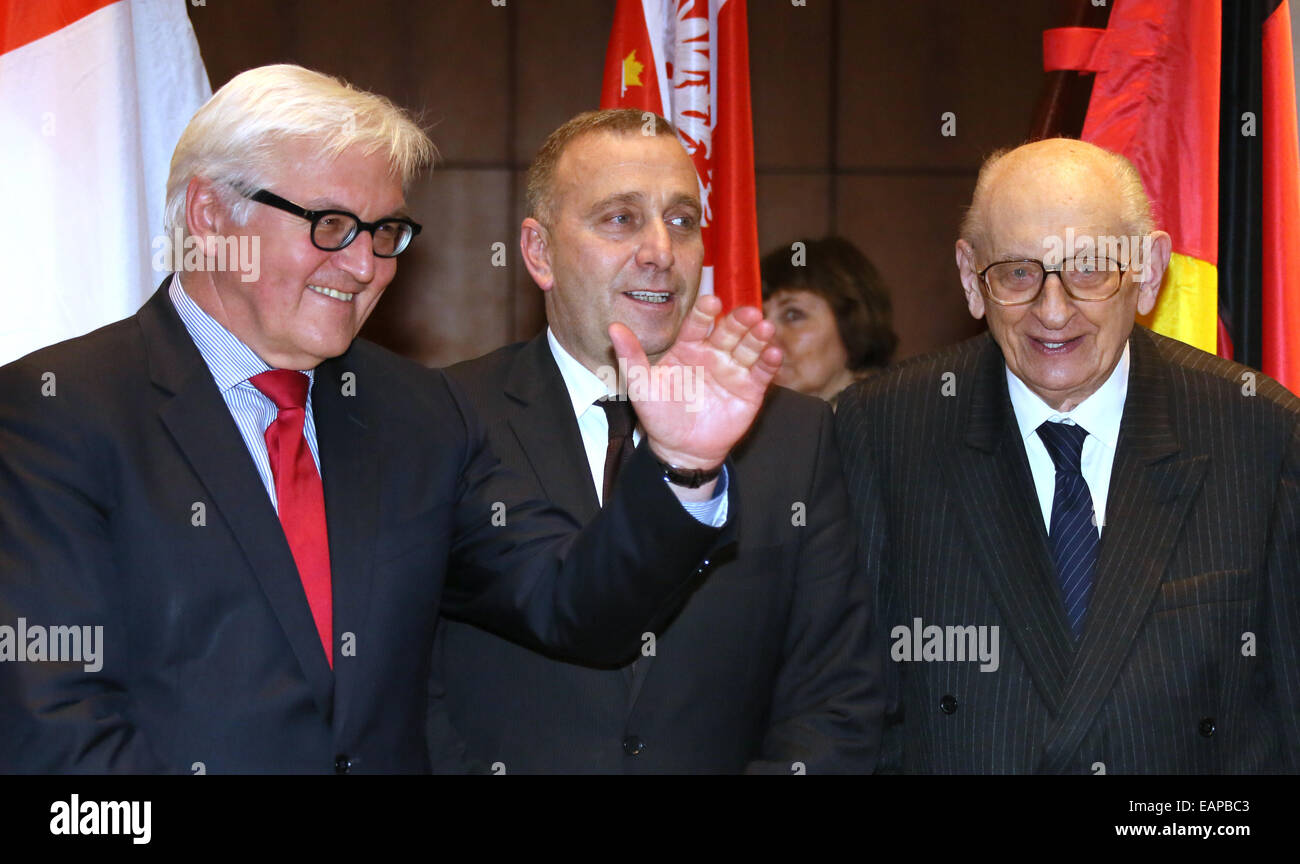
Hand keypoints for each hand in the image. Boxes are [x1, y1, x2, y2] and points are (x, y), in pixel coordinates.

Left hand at [609, 295, 781, 472]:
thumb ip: (631, 356)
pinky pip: (762, 372)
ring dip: (758, 336)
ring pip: (749, 346)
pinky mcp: (751, 388)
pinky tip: (773, 353)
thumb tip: (614, 327)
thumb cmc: (659, 415)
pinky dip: (769, 362)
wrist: (681, 449)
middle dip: (739, 320)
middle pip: (729, 330)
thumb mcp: (641, 386)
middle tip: (748, 313)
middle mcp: (713, 352)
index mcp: (688, 346)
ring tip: (764, 328)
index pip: (698, 324)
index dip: (705, 313)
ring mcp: (734, 369)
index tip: (711, 302)